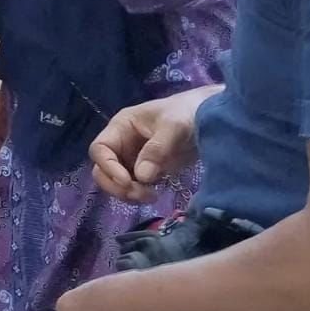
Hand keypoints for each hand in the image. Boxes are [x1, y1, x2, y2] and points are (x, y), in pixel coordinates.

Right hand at [90, 86, 219, 202]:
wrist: (209, 118)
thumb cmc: (186, 114)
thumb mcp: (173, 127)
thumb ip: (156, 149)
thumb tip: (142, 177)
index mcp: (121, 127)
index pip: (100, 149)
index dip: (108, 167)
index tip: (127, 181)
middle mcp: (121, 144)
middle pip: (102, 169)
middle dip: (116, 185)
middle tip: (139, 194)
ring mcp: (132, 159)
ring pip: (115, 182)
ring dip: (127, 194)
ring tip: (151, 196)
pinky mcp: (146, 172)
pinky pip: (132, 188)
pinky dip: (138, 196)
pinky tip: (155, 195)